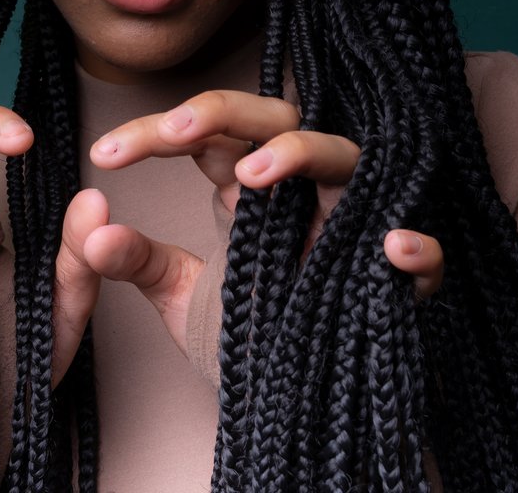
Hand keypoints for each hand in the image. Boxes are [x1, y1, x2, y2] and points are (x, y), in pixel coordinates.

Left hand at [73, 91, 444, 351]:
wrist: (289, 403)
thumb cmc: (245, 330)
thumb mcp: (178, 295)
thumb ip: (136, 261)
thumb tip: (90, 231)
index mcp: (251, 190)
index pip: (209, 135)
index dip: (157, 133)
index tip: (103, 154)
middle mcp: (303, 195)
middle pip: (279, 119)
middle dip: (229, 113)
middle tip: (176, 132)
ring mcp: (352, 230)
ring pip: (347, 159)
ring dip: (304, 155)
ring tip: (253, 173)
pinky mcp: (396, 285)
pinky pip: (427, 255)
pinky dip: (416, 250)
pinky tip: (390, 247)